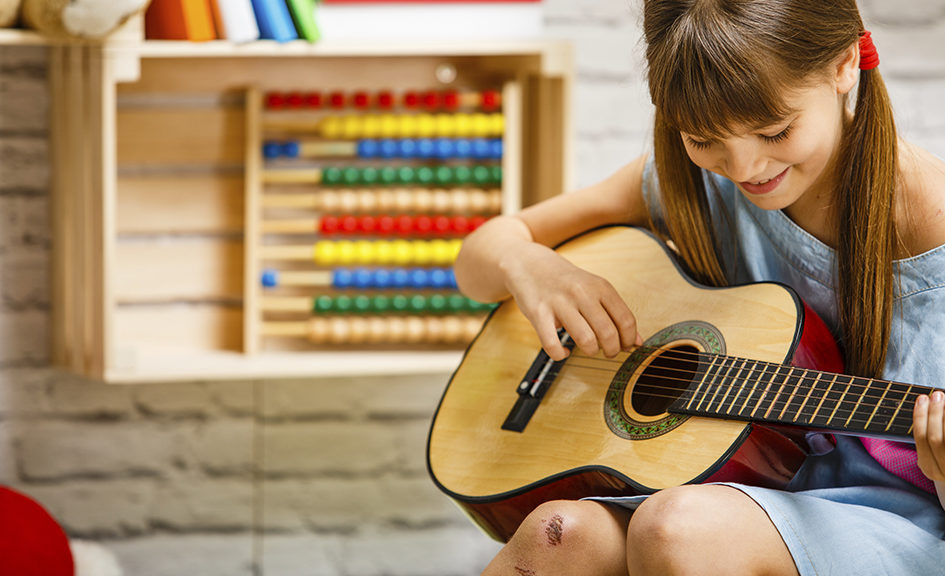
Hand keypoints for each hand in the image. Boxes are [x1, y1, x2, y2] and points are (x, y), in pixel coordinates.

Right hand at [500, 242, 641, 360]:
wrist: (529, 263)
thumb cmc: (565, 281)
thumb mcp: (594, 289)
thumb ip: (615, 313)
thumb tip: (637, 342)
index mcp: (599, 286)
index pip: (626, 319)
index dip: (629, 339)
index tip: (625, 346)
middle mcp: (581, 293)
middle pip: (608, 333)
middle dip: (612, 350)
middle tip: (608, 352)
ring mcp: (559, 303)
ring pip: (585, 340)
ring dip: (590, 351)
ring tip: (588, 349)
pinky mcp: (538, 314)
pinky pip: (553, 345)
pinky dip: (560, 355)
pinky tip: (563, 352)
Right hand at [913, 390, 944, 481]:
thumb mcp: (935, 459)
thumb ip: (928, 441)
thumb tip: (928, 407)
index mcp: (930, 468)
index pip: (921, 438)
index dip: (919, 416)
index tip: (921, 398)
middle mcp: (943, 472)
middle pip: (935, 439)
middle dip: (934, 415)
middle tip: (936, 396)